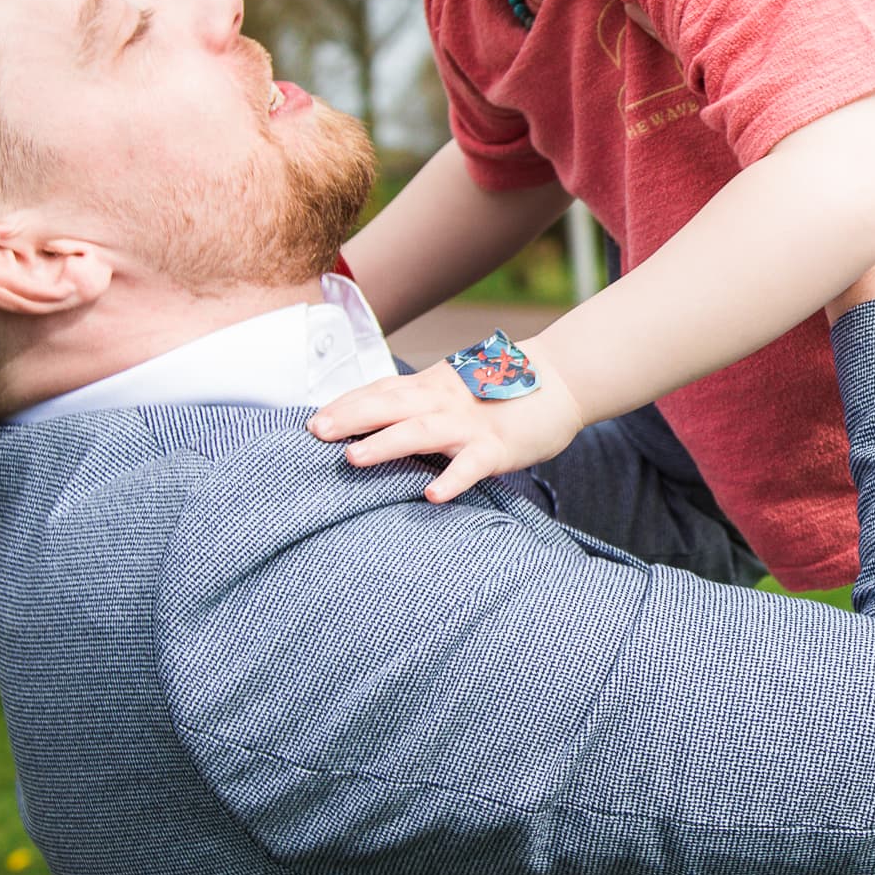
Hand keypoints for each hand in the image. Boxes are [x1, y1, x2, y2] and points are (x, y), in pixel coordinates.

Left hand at [309, 358, 585, 502]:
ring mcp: (470, 423)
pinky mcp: (498, 446)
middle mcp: (443, 400)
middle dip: (350, 417)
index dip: (346, 404)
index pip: (380, 391)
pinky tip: (432, 495)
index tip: (313, 420)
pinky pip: (471, 464)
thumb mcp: (455, 386)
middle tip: (316, 432)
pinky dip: (452, 479)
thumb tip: (379, 416)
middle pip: (390, 405)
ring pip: (421, 431)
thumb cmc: (503, 389)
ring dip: (386, 443)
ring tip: (354, 457)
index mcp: (431, 386)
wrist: (562, 379)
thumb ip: (420, 400)